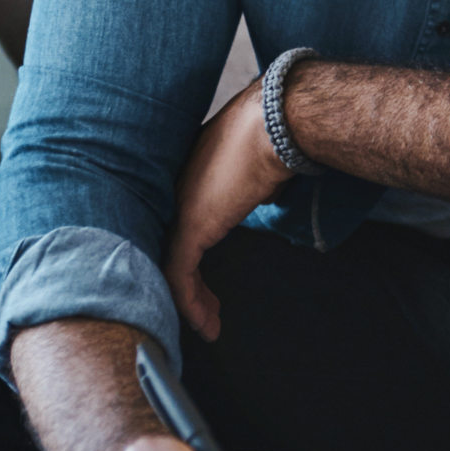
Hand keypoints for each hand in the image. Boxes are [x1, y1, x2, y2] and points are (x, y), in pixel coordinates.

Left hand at [167, 79, 291, 341]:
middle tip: (204, 308)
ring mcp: (180, 210)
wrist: (278, 124)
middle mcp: (177, 192)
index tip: (208, 276)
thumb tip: (266, 198)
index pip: (183, 224)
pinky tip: (207, 325)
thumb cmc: (277, 139)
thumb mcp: (262, 170)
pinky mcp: (190, 228)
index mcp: (192, 177)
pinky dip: (191, 305)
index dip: (193, 253)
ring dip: (190, 301)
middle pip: (172, 247)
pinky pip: (180, 276)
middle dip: (187, 283)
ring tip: (208, 325)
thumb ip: (255, 188)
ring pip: (172, 266)